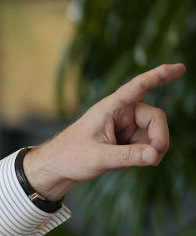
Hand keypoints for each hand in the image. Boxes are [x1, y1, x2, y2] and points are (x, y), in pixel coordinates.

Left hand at [22, 62, 185, 200]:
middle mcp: (120, 113)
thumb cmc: (70, 157)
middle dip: (158, 139)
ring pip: (153, 135)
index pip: (138, 87)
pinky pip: (145, 146)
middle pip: (156, 119)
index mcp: (110, 107)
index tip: (180, 67)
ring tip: (125, 163)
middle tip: (154, 158)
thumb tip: (156, 154)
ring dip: (148, 151)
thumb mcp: (99, 158)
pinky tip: (120, 162)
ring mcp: (125, 125)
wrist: (56, 168)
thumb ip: (128, 156)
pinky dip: (140, 157)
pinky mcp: (126, 138)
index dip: (159, 76)